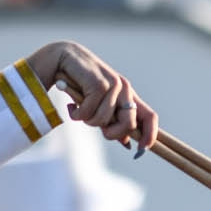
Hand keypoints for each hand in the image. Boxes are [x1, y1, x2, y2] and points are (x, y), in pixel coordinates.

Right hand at [24, 40, 159, 152]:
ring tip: (78, 110)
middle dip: (112, 133)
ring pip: (104, 121)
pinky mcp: (99, 83)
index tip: (141, 151)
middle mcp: (125, 88)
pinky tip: (71, 105)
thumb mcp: (98, 105)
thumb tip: (127, 143)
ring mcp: (114, 84)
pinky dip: (77, 114)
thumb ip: (112, 121)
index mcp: (128, 95)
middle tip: (98, 129)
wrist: (61, 58)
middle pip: (129, 125)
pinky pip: (89, 112)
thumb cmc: (79, 83)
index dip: (150, 136)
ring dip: (87, 121)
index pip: (150, 117)